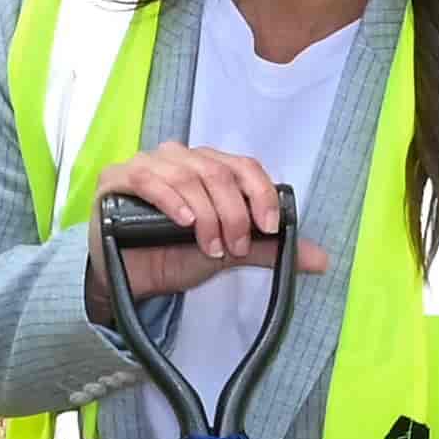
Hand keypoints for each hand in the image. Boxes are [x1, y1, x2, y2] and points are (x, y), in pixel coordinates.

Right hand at [90, 145, 320, 303]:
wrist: (131, 280)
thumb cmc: (176, 256)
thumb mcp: (228, 251)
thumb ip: (268, 250)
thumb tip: (320, 260)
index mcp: (208, 166)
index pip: (243, 166)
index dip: (260, 193)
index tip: (269, 227)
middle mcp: (180, 157)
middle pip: (218, 172)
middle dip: (234, 213)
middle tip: (236, 247)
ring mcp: (147, 164)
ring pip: (188, 176)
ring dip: (206, 215)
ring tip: (210, 248)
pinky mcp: (117, 178)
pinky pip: (149, 179)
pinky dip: (171, 199)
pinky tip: (184, 221)